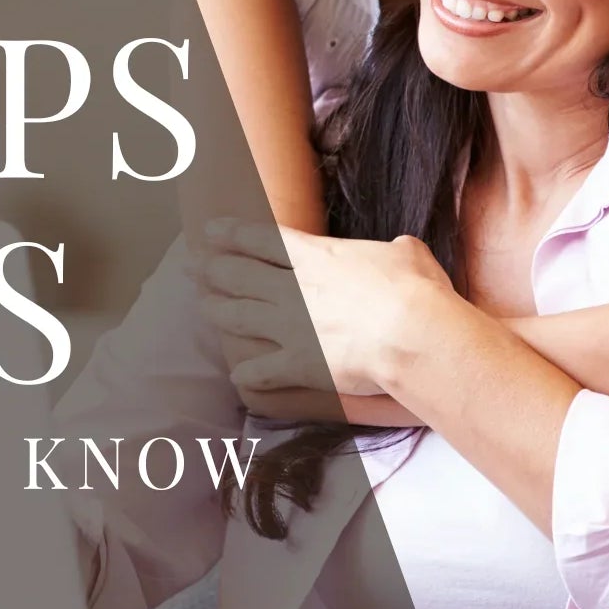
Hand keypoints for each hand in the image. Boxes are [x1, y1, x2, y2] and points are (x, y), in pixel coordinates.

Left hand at [193, 220, 456, 399]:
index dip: (232, 234)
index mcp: (316, 257)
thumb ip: (391, 250)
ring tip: (204, 306)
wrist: (411, 334)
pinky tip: (237, 375)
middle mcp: (292, 290)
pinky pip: (260, 371)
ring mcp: (289, 328)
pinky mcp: (296, 364)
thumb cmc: (414, 289)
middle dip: (213, 269)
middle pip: (239, 276)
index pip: (262, 240)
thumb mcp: (406, 253)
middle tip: (194, 267)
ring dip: (217, 310)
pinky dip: (247, 374)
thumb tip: (398, 252)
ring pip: (238, 316)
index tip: (210, 232)